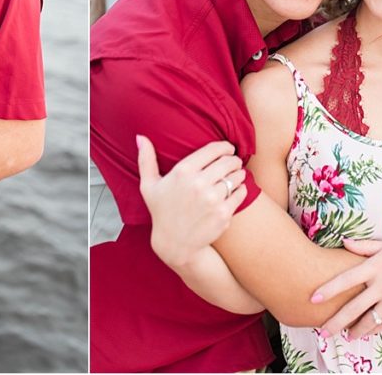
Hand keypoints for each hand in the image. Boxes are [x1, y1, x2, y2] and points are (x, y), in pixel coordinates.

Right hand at [138, 135, 246, 269]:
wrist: (174, 244)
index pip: (213, 150)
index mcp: (182, 172)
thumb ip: (146, 159)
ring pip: (236, 177)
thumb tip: (140, 137)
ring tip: (237, 174)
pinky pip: (241, 193)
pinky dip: (242, 189)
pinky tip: (237, 189)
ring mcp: (212, 200)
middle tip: (233, 162)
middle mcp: (198, 184)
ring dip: (239, 173)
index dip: (224, 146)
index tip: (228, 148)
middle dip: (233, 159)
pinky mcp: (223, 214)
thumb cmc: (162, 212)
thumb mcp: (149, 186)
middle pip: (227, 162)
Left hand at [312, 238, 381, 338]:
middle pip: (354, 308)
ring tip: (344, 336)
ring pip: (369, 321)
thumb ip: (363, 246)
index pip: (345, 280)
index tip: (313, 298)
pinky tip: (365, 333)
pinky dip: (374, 329)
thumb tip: (344, 242)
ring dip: (355, 330)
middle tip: (323, 331)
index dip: (328, 290)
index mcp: (374, 267)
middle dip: (336, 322)